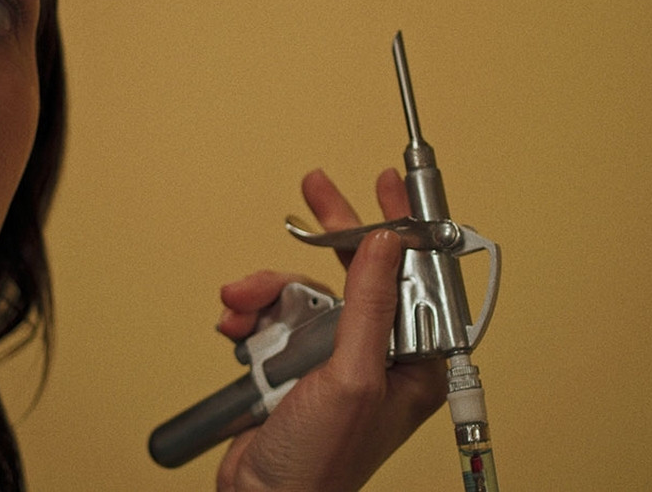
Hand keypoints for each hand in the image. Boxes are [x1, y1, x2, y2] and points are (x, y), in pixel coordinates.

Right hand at [214, 169, 446, 491]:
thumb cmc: (319, 464)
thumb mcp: (351, 377)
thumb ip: (370, 306)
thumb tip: (388, 244)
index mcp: (413, 363)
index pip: (416, 279)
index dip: (401, 228)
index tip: (389, 188)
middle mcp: (377, 357)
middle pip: (358, 274)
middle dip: (331, 236)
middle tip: (317, 190)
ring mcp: (332, 359)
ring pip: (304, 292)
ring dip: (267, 291)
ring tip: (241, 303)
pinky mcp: (294, 364)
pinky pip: (273, 317)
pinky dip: (250, 316)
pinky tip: (235, 326)